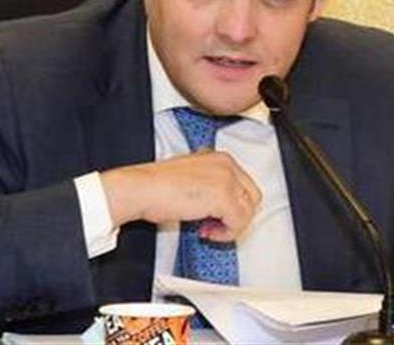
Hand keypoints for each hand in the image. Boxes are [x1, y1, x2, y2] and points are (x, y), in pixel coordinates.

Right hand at [100, 150, 261, 241]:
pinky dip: (225, 234)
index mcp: (220, 158)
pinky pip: (238, 223)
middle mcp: (226, 165)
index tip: (218, 215)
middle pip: (252, 198)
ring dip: (230, 227)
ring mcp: (226, 180)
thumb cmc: (156, 185)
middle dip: (236, 216)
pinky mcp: (223, 197)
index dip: (234, 205)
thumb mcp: (191, 176)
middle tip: (215, 225)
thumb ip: (210, 185)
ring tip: (207, 230)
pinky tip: (205, 233)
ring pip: (248, 212)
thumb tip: (220, 206)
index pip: (245, 185)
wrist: (141, 188)